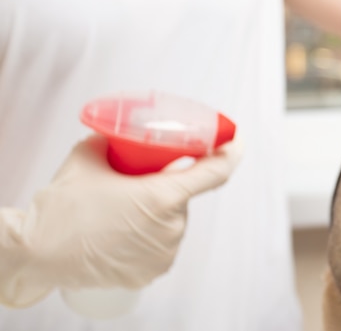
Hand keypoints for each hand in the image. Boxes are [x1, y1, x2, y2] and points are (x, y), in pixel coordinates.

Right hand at [0, 135, 241, 307]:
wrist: (38, 252)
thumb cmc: (64, 207)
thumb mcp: (88, 157)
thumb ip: (112, 141)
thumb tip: (118, 134)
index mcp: (164, 197)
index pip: (215, 172)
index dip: (230, 153)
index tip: (235, 142)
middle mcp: (172, 227)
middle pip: (184, 197)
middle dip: (168, 186)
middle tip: (138, 182)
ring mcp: (164, 253)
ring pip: (173, 221)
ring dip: (158, 212)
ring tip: (122, 211)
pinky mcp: (153, 272)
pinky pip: (162, 245)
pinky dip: (151, 235)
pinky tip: (124, 232)